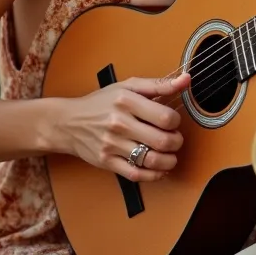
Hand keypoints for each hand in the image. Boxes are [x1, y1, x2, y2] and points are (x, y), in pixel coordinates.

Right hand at [52, 73, 189, 181]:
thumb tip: (186, 79)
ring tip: (171, 156)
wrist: (69, 122)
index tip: (173, 122)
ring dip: (169, 161)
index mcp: (127, 101)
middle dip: (176, 143)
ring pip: (151, 160)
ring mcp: (112, 145)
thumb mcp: (128, 86)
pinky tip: (159, 169)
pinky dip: (153, 175)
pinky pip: (136, 174)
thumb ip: (159, 84)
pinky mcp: (106, 162)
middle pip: (161, 141)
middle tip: (176, 140)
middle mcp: (119, 124)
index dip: (176, 122)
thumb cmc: (102, 102)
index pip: (165, 117)